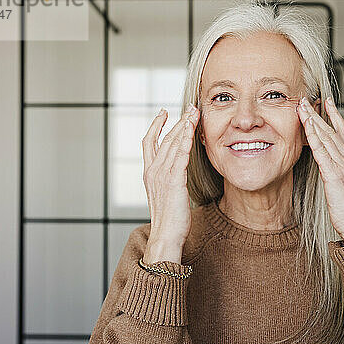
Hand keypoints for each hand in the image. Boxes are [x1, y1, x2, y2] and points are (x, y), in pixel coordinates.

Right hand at [141, 104, 199, 262]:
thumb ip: (170, 179)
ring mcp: (161, 175)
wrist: (166, 236)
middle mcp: (153, 171)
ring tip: (194, 112)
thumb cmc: (169, 219)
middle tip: (189, 107)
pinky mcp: (173, 180)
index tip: (163, 112)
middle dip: (177, 120)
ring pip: (172, 143)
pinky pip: (180, 155)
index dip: (156, 125)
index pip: (149, 142)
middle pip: (163, 138)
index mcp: (149, 173)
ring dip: (184, 125)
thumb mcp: (166, 194)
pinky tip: (192, 129)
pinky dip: (185, 139)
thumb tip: (179, 170)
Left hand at [297, 96, 343, 245]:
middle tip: (306, 100)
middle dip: (318, 114)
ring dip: (313, 121)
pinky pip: (322, 153)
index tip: (327, 102)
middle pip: (331, 130)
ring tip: (302, 108)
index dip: (335, 116)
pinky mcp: (333, 175)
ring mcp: (341, 166)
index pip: (343, 132)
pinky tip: (307, 129)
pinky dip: (314, 138)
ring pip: (325, 138)